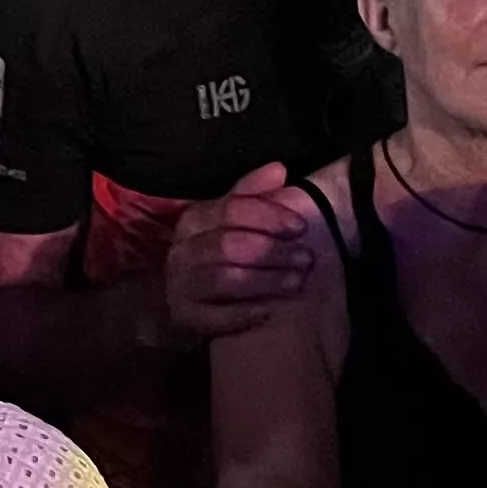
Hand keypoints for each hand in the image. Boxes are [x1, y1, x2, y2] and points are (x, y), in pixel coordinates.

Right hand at [163, 162, 312, 343]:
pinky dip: (246, 313)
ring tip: (298, 281)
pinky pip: (217, 317)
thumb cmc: (224, 255)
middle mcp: (181, 251)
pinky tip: (271, 311)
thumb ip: (254, 194)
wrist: (199, 304)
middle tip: (307, 258)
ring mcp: (179, 286)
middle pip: (229, 244)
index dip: (270, 216)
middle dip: (273, 250)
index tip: (301, 227)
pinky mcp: (184, 318)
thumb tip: (279, 169)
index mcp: (193, 219)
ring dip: (266, 280)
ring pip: (225, 278)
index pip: (232, 208)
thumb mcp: (236, 221)